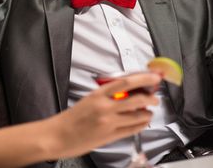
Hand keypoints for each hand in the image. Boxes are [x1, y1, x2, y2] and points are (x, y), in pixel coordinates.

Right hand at [46, 72, 160, 158]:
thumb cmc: (71, 119)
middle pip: (136, 99)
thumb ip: (107, 96)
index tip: (153, 77)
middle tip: (154, 97)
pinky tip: (142, 122)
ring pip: (137, 116)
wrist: (58, 135)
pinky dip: (141, 125)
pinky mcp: (110, 136)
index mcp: (98, 95)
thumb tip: (128, 92)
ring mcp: (108, 122)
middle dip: (150, 98)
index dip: (143, 78)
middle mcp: (104, 107)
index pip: (126, 82)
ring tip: (148, 112)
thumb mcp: (88, 100)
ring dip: (147, 113)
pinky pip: (132, 129)